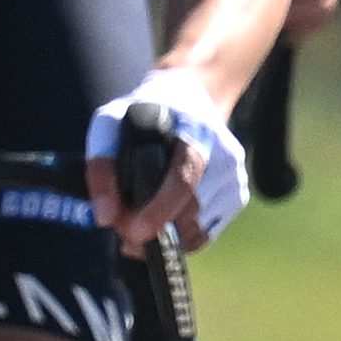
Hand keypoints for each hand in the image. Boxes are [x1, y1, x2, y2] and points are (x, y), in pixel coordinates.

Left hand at [85, 71, 249, 247]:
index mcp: (195, 131)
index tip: (134, 232)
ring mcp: (234, 176)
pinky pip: (207, 234)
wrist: (188, 101)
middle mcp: (223, 153)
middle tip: (123, 229)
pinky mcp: (238, 194)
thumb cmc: (142, 117)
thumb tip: (105, 217)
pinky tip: (160, 226)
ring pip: (198, 229)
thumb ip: (102, 167)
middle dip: (153, 229)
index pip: (183, 177)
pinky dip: (180, 239)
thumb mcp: (111, 124)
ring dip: (165, 238)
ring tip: (138, 225)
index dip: (159, 209)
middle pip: (190, 211)